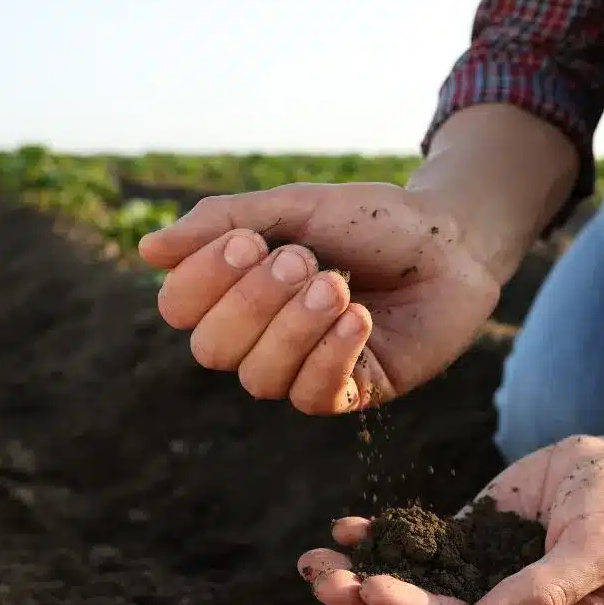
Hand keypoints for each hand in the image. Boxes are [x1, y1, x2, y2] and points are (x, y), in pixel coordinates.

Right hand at [138, 183, 499, 412]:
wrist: (454, 243)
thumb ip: (226, 222)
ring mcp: (305, 369)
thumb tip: (149, 250)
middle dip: (254, 301)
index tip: (249, 241)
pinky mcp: (353, 393)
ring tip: (337, 286)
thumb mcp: (297, 206)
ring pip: (259, 378)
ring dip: (295, 327)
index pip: (180, 309)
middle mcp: (263, 337)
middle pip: (212, 349)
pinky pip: (313, 397)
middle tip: (305, 259)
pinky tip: (359, 318)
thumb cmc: (374, 222)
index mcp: (239, 290)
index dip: (203, 280)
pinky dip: (331, 355)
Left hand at [297, 435, 603, 604]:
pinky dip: (382, 541)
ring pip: (414, 592)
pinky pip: (419, 550)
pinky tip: (345, 528)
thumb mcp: (594, 549)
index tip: (373, 586)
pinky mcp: (471, 544)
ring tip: (313, 562)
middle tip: (321, 580)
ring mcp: (485, 581)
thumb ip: (540, 595)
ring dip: (362, 580)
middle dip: (371, 604)